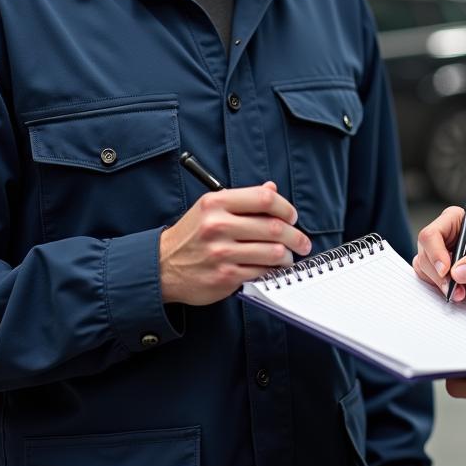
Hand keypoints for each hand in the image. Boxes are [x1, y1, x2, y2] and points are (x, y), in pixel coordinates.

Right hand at [159, 182, 310, 304]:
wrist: (162, 266)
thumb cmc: (192, 235)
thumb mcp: (211, 208)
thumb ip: (243, 199)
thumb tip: (272, 188)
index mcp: (217, 202)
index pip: (265, 198)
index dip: (286, 207)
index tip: (292, 216)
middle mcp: (218, 225)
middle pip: (274, 227)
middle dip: (296, 236)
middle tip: (303, 242)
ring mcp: (221, 253)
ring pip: (273, 252)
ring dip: (287, 256)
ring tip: (288, 257)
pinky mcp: (224, 276)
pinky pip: (261, 272)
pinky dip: (272, 272)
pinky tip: (272, 269)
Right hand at [413, 206, 465, 311]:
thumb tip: (458, 271)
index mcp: (457, 221)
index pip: (433, 233)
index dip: (436, 252)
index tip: (446, 271)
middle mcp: (443, 234)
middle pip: (425, 251)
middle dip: (439, 274)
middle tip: (456, 288)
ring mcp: (436, 252)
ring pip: (422, 266)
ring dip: (440, 283)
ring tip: (461, 292)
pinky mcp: (432, 269)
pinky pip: (423, 278)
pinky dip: (437, 288)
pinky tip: (454, 292)